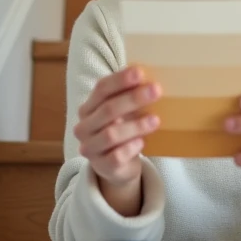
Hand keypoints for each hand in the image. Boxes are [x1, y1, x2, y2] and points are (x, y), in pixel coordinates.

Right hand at [74, 66, 161, 205]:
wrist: (116, 167)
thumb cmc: (122, 132)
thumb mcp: (123, 113)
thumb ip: (130, 97)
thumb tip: (151, 79)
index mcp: (89, 108)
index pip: (101, 89)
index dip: (120, 80)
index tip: (140, 72)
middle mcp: (84, 127)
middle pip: (108, 109)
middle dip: (133, 99)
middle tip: (156, 90)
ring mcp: (90, 148)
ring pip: (111, 134)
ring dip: (135, 125)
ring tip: (156, 120)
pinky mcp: (102, 167)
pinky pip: (116, 156)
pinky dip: (130, 148)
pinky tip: (142, 142)